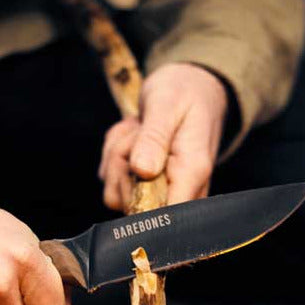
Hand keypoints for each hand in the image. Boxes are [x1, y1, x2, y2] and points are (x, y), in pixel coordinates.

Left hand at [99, 62, 227, 211]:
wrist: (191, 87)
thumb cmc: (183, 92)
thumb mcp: (166, 104)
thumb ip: (154, 138)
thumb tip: (142, 171)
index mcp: (192, 173)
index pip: (166, 217)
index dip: (140, 204)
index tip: (134, 167)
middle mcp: (180, 191)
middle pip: (131, 205)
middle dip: (122, 164)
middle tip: (139, 131)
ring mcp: (160, 194)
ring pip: (116, 196)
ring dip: (117, 157)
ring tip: (139, 130)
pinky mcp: (142, 190)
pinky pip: (112, 185)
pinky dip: (115, 157)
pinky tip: (135, 137)